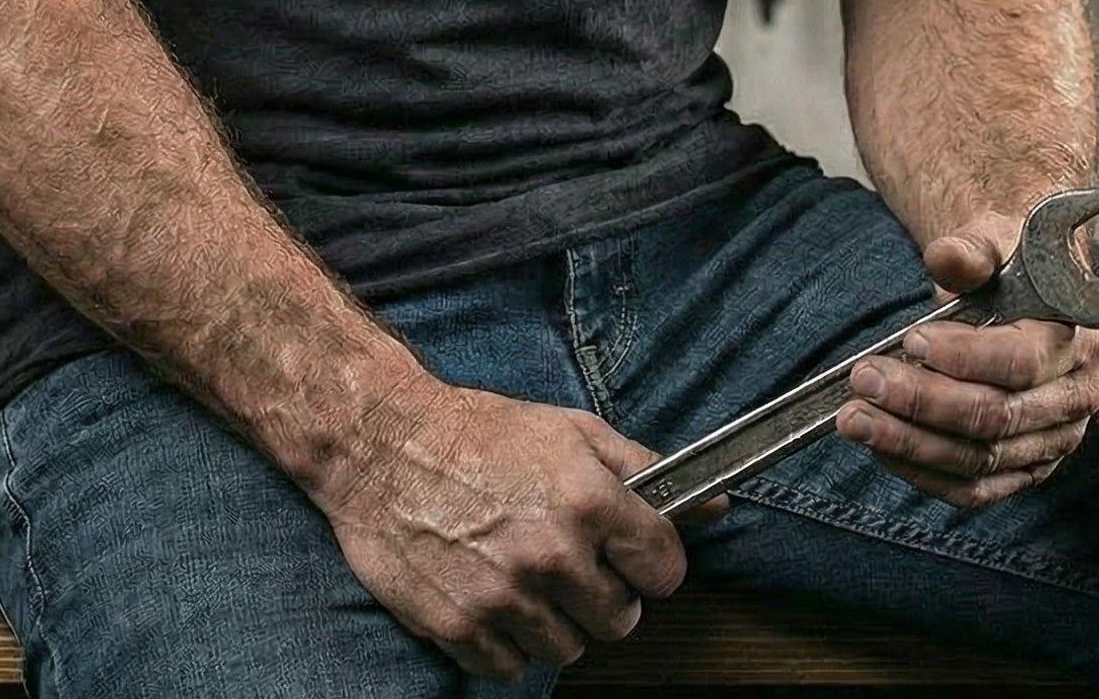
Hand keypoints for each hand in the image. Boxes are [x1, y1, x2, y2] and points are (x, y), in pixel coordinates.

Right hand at [307, 371, 686, 682]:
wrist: (384, 444)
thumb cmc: (482, 432)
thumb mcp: (571, 430)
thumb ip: (643, 469)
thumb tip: (714, 502)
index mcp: (588, 500)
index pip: (665, 570)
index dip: (652, 562)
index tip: (633, 555)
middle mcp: (552, 553)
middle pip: (620, 620)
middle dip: (605, 594)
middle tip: (572, 565)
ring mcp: (504, 597)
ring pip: (567, 649)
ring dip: (555, 621)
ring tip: (527, 577)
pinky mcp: (459, 628)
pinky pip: (511, 669)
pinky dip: (506, 644)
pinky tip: (493, 599)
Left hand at [834, 225, 1098, 509]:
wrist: (1028, 292)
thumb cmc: (1009, 265)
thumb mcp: (994, 242)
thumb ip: (971, 251)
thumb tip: (945, 258)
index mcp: (1080, 337)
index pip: (1023, 361)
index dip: (964, 357)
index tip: (911, 341)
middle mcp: (1077, 396)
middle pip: (997, 416)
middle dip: (921, 401)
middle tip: (864, 379)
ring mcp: (1055, 441)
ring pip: (981, 459)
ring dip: (910, 443)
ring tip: (855, 419)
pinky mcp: (1028, 469)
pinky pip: (976, 489)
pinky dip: (925, 473)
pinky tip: (882, 448)